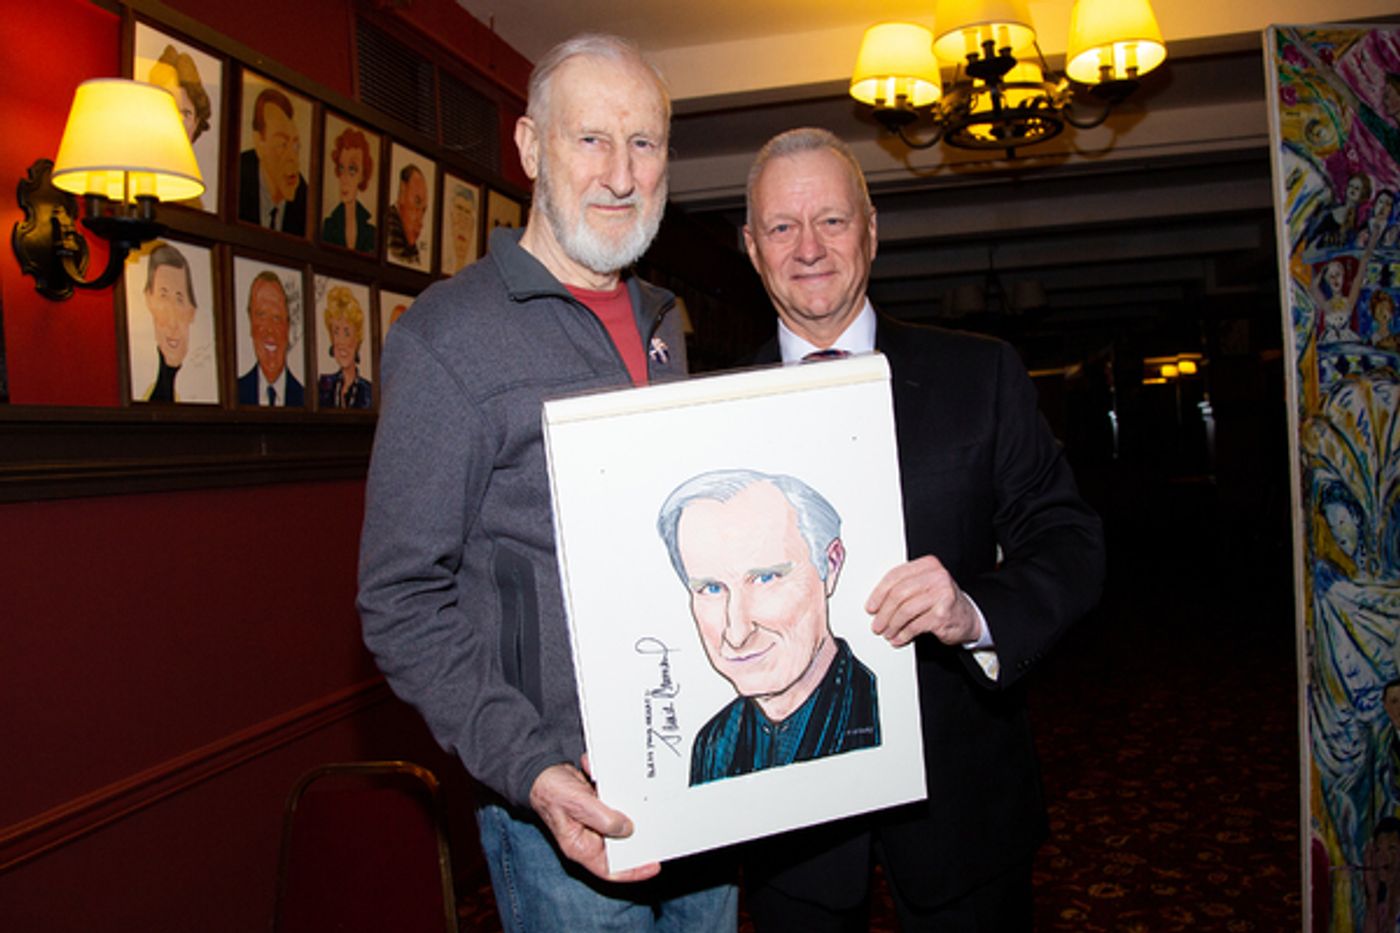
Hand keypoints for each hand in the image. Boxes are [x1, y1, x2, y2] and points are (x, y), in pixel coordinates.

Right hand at [528, 761, 661, 882]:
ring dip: (630, 808)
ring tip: (645, 798)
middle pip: (620, 845)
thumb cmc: (551, 792)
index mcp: (581, 846)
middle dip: (638, 836)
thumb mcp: (577, 804)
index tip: (654, 865)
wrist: (540, 772)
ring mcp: (595, 822)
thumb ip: (602, 818)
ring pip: (620, 823)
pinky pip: (615, 802)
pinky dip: (618, 788)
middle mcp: (590, 837)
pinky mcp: (599, 806)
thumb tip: (627, 828)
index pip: (610, 869)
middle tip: (658, 827)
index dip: (633, 871)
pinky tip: (615, 777)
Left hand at [866, 555, 980, 646]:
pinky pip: (915, 625)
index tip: (871, 607)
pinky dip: (903, 634)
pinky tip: (899, 638)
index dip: (879, 593)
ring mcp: (941, 594)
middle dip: (884, 612)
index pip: (896, 576)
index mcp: (928, 565)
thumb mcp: (925, 587)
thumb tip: (876, 603)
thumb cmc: (943, 602)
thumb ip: (904, 588)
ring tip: (888, 633)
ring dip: (892, 625)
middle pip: (898, 593)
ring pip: (905, 610)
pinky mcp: (943, 613)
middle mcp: (936, 576)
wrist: (969, 617)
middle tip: (877, 624)